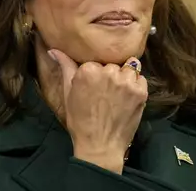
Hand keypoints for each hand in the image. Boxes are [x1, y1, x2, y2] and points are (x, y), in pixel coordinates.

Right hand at [49, 49, 147, 173]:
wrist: (100, 146)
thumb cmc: (80, 120)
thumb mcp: (68, 93)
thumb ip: (65, 67)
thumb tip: (54, 50)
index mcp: (88, 70)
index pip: (95, 61)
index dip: (95, 74)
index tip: (93, 87)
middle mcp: (109, 72)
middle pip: (112, 64)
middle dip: (110, 75)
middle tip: (105, 92)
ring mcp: (126, 82)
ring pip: (128, 68)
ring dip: (124, 78)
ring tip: (118, 93)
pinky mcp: (140, 92)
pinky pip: (140, 78)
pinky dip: (136, 85)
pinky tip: (128, 97)